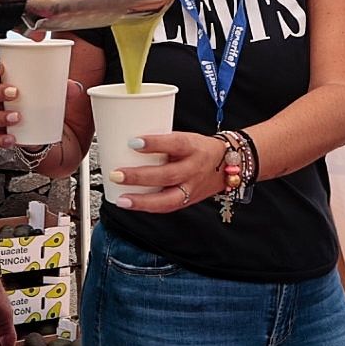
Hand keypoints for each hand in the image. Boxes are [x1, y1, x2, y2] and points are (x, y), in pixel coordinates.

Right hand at [0, 55, 88, 148]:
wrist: (57, 139)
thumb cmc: (50, 110)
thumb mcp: (60, 96)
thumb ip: (67, 89)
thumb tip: (74, 87)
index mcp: (9, 85)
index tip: (1, 68)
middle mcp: (2, 102)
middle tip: (13, 92)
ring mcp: (3, 119)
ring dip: (0, 115)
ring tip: (16, 116)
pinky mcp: (7, 137)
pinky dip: (2, 139)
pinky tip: (12, 138)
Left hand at [106, 131, 229, 213]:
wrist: (228, 165)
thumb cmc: (199, 148)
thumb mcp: (185, 138)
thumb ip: (161, 142)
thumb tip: (125, 141)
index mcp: (193, 147)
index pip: (175, 143)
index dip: (154, 143)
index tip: (133, 142)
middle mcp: (194, 169)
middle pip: (168, 175)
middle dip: (139, 177)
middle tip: (116, 174)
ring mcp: (192, 188)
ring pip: (168, 199)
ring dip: (141, 201)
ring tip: (121, 200)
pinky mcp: (188, 201)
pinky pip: (167, 207)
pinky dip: (148, 207)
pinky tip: (131, 204)